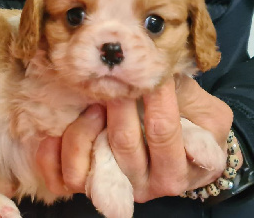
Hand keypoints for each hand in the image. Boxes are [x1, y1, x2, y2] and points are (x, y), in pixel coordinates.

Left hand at [36, 76, 242, 201]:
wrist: (180, 155)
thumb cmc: (192, 127)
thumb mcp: (203, 112)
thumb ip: (186, 96)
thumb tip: (155, 69)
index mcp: (178, 169)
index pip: (162, 130)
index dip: (153, 95)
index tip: (144, 70)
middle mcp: (145, 186)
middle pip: (124, 145)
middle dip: (117, 105)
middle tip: (113, 80)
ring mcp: (113, 187)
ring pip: (91, 161)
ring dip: (85, 127)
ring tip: (93, 104)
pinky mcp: (88, 186)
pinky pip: (62, 178)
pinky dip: (52, 156)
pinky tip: (54, 133)